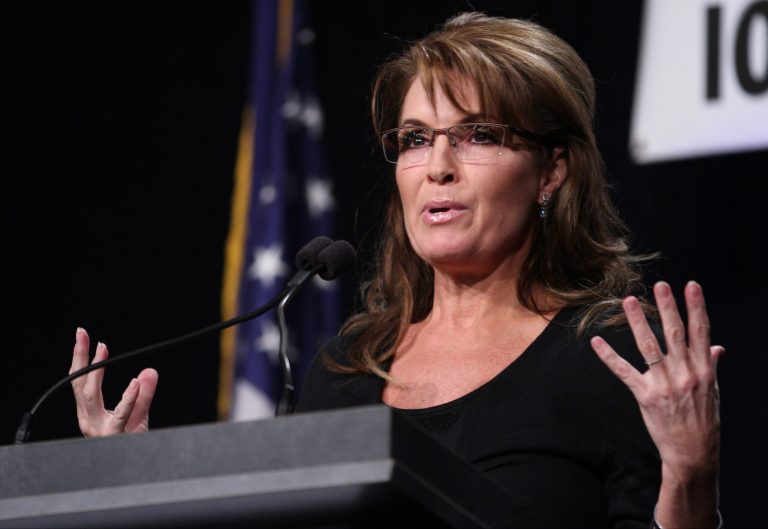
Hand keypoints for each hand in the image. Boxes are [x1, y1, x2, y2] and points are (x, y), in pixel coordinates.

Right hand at [70, 327, 157, 436]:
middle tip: (83, 334)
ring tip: (102, 350)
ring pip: (92, 397)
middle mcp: (89, 420)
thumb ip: (143, 394)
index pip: (79, 381)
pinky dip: (128, 399)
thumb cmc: (132, 441)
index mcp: (88, 413)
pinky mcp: (115, 435)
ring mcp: (99, 428)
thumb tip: (150, 371)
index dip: (80, 359)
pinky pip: (121, 415)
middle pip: (79, 384)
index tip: (84, 336)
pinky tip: (135, 383)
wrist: (136, 467)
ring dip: (96, 372)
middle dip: (80, 358)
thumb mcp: (138, 414)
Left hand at [590, 281, 721, 526]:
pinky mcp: (645, 396)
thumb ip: (710, 365)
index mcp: (703, 369)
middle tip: (660, 285)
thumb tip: (716, 346)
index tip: (691, 286)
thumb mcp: (713, 391)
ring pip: (649, 347)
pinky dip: (609, 356)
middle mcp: (685, 374)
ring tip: (628, 301)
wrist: (693, 452)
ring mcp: (665, 385)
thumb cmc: (704, 419)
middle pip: (675, 334)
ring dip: (638, 323)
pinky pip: (624, 372)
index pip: (700, 332)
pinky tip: (596, 342)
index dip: (696, 307)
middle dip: (668, 308)